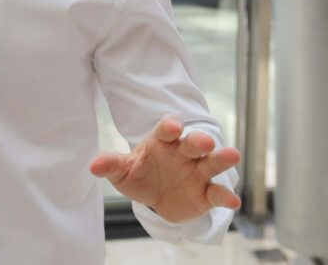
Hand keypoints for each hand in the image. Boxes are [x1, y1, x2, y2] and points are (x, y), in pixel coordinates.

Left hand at [89, 114, 240, 223]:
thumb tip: (95, 165)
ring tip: (232, 155)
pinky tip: (232, 200)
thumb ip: (111, 165)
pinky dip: (225, 196)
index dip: (170, 126)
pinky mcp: (206, 194)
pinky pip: (217, 193)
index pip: (167, 129)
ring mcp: (197, 173)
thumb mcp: (123, 171)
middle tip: (205, 142)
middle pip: (193, 143)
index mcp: (162, 142)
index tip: (172, 127)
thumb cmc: (139, 176)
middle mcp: (184, 153)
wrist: (155, 199)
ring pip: (212, 163)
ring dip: (222, 159)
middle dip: (199, 141)